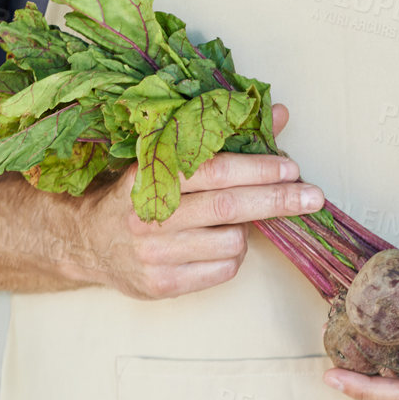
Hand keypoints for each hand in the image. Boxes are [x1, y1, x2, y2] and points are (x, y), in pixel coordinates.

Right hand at [79, 104, 324, 299]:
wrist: (87, 239)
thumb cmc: (136, 191)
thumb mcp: (167, 156)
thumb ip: (222, 136)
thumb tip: (278, 115)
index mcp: (150, 174)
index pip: (213, 170)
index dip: (256, 168)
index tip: (290, 166)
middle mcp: (149, 216)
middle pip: (228, 209)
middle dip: (277, 201)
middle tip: (311, 196)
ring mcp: (154, 254)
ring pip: (231, 243)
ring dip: (247, 231)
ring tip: (233, 221)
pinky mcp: (161, 285)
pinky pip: (222, 271)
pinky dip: (233, 257)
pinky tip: (217, 244)